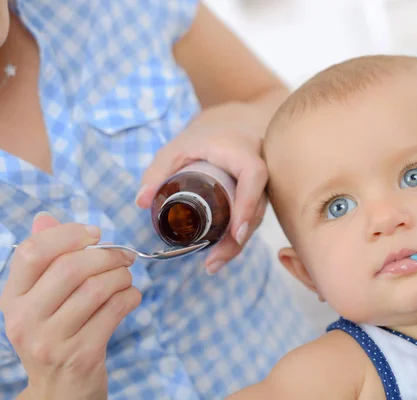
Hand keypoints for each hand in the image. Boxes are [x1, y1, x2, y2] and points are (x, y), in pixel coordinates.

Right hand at [0, 212, 140, 398]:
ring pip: (97, 288)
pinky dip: (131, 296)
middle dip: (106, 255)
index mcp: (11, 299)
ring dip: (121, 276)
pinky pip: (115, 310)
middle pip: (70, 268)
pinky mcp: (81, 354)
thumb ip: (44, 259)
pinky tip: (130, 297)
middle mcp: (24, 319)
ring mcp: (51, 340)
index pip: (32, 252)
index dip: (68, 235)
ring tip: (126, 278)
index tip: (94, 234)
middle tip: (124, 256)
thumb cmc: (55, 335)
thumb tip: (45, 218)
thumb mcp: (40, 301)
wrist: (59, 392)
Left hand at [135, 107, 268, 274]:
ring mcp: (264, 185)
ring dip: (237, 243)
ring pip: (257, 217)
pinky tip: (221, 254)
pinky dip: (238, 236)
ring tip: (213, 264)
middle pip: (257, 207)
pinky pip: (253, 217)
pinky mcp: (260, 196)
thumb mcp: (177, 148)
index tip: (236, 232)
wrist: (231, 127)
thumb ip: (158, 171)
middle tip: (213, 262)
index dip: (248, 204)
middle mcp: (260, 169)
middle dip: (237, 238)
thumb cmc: (203, 137)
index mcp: (243, 152)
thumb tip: (142, 202)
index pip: (254, 177)